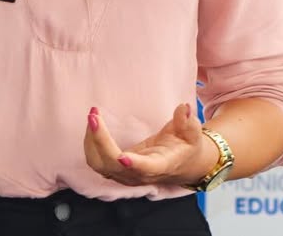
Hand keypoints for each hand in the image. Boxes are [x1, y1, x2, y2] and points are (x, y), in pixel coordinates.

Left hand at [83, 104, 215, 186]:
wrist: (182, 164)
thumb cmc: (186, 147)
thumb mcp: (192, 133)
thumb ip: (188, 121)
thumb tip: (185, 108)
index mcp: (161, 165)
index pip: (146, 168)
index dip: (134, 164)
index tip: (122, 156)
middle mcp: (140, 174)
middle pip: (113, 165)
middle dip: (100, 141)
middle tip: (94, 115)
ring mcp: (126, 175)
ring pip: (100, 165)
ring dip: (91, 141)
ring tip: (93, 116)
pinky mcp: (116, 170)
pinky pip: (96, 161)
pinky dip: (91, 144)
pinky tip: (93, 124)